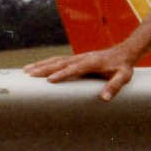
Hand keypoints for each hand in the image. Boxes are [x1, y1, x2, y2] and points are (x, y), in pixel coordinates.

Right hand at [27, 46, 141, 100]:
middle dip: (43, 69)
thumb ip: (114, 86)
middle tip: (29, 75)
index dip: (62, 74)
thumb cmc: (123, 67)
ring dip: (41, 65)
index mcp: (91, 62)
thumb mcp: (123, 77)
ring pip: (56, 60)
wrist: (124, 52)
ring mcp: (78, 57)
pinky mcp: (76, 59)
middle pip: (59, 63)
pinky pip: (58, 60)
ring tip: (26, 70)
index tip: (50, 80)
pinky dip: (46, 63)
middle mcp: (82, 58)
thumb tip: (104, 98)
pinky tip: (37, 67)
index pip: (74, 68)